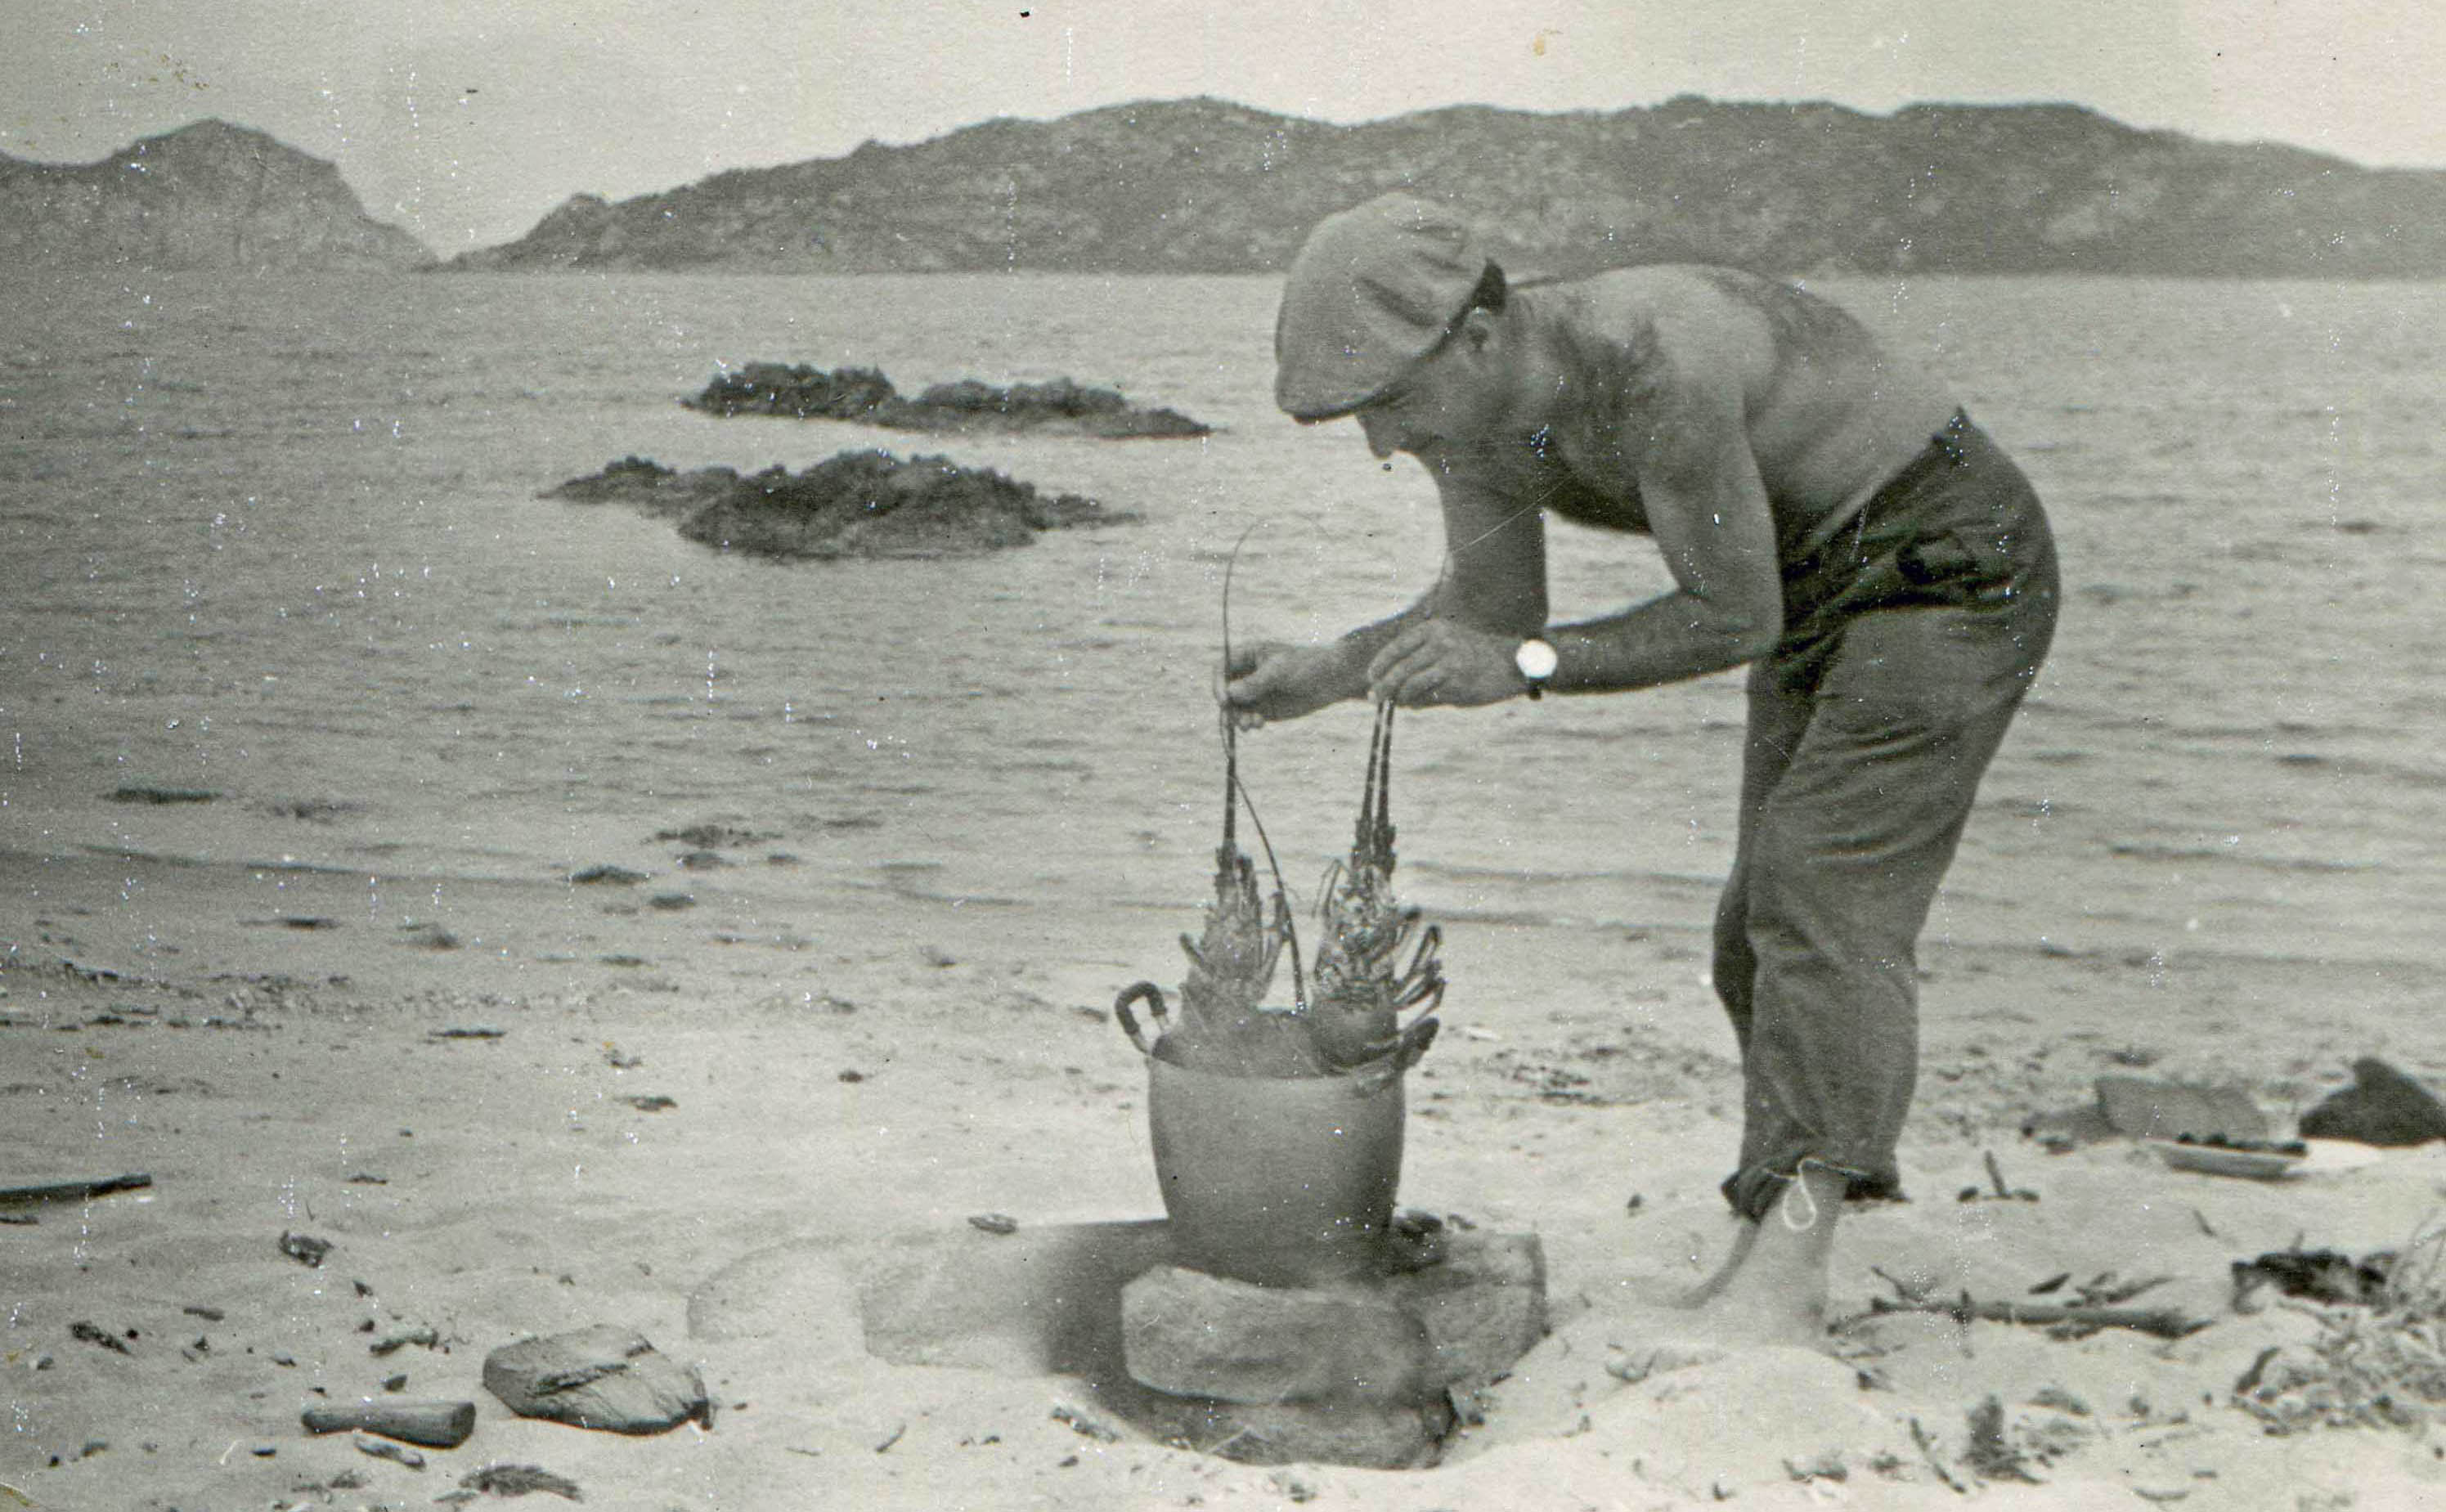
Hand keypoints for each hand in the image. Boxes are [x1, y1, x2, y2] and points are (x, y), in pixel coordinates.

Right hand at [1222, 640, 1341, 728]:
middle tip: (1234, 719)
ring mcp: (1255, 693)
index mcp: (1248, 655)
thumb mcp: (1279, 670)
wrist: (1332, 679)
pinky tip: (1259, 723)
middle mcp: (1247, 675)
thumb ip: (1255, 682)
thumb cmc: (1306, 665)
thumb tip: (1230, 694)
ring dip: (1237, 718)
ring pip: (1234, 708)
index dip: (1218, 684)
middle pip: (1224, 691)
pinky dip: (1249, 723)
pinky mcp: (1264, 709)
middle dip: (1228, 707)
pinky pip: (1248, 718)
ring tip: (1250, 724)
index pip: (1221, 668)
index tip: (1224, 700)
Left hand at [1366, 619, 1527, 707]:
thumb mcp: (1448, 645)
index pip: (1396, 647)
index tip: (1371, 678)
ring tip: (1397, 703)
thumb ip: (1422, 658)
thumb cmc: (1477, 657)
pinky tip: (1417, 705)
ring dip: (1399, 698)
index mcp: (1433, 629)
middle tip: (1374, 698)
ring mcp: (1448, 661)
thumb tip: (1393, 682)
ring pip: (1410, 685)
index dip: (1379, 665)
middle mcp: (1439, 642)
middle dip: (1383, 686)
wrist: (1514, 663)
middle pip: (1399, 669)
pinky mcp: (1456, 682)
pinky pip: (1427, 697)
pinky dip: (1418, 703)